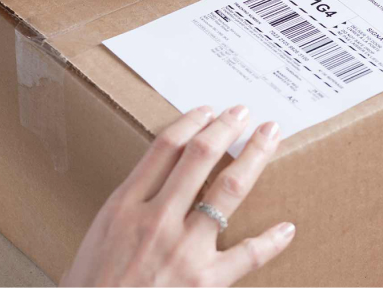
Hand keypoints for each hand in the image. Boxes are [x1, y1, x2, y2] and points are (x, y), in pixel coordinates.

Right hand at [61, 106, 291, 285]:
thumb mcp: (96, 239)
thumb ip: (125, 211)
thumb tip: (150, 191)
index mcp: (124, 207)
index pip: (163, 149)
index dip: (190, 123)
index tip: (206, 112)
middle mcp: (156, 220)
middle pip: (198, 157)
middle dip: (225, 128)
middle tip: (243, 112)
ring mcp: (184, 249)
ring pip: (228, 189)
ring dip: (253, 157)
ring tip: (267, 136)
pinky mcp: (205, 281)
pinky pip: (247, 255)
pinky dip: (270, 241)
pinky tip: (286, 228)